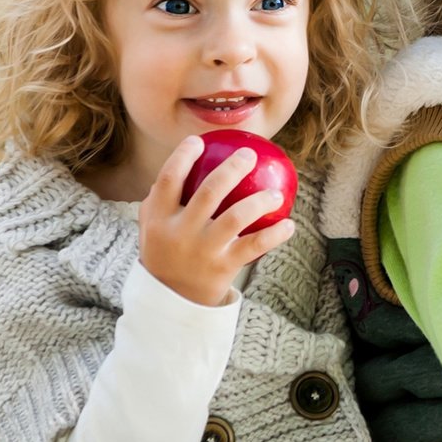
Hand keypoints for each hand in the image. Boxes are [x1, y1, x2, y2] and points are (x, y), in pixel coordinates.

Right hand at [138, 136, 295, 305]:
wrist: (171, 300)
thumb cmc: (166, 252)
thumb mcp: (152, 226)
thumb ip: (160, 198)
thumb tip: (182, 160)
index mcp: (159, 217)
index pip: (168, 179)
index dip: (182, 157)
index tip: (199, 141)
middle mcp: (180, 232)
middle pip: (208, 192)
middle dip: (231, 169)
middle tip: (249, 155)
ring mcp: (202, 250)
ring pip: (235, 218)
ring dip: (259, 202)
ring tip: (276, 194)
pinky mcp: (223, 267)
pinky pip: (254, 247)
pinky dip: (275, 235)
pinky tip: (290, 225)